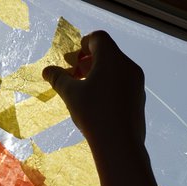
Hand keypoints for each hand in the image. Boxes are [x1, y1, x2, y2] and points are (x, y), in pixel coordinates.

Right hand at [43, 32, 145, 149]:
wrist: (120, 144)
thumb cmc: (93, 114)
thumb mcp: (71, 94)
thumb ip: (58, 78)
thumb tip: (47, 71)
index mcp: (112, 58)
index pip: (99, 38)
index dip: (83, 44)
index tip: (72, 59)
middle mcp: (128, 66)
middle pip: (108, 53)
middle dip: (88, 60)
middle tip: (73, 73)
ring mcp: (137, 83)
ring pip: (116, 69)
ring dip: (98, 73)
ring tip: (83, 88)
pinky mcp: (139, 98)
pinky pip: (123, 83)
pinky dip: (109, 84)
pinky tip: (98, 102)